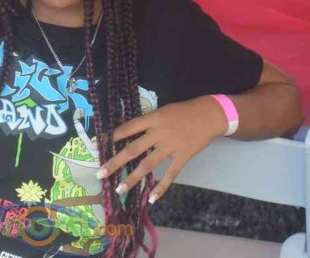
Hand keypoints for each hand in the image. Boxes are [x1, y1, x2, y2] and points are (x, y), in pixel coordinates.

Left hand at [96, 96, 226, 203]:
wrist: (210, 115)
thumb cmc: (184, 111)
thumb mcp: (163, 111)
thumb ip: (149, 122)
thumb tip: (131, 134)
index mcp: (153, 119)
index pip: (128, 128)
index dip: (113, 137)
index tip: (100, 146)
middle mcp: (159, 133)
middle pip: (133, 149)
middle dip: (115, 162)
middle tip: (100, 174)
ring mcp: (170, 147)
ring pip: (148, 165)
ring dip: (132, 178)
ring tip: (119, 189)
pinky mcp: (182, 157)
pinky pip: (170, 174)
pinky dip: (161, 187)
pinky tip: (151, 198)